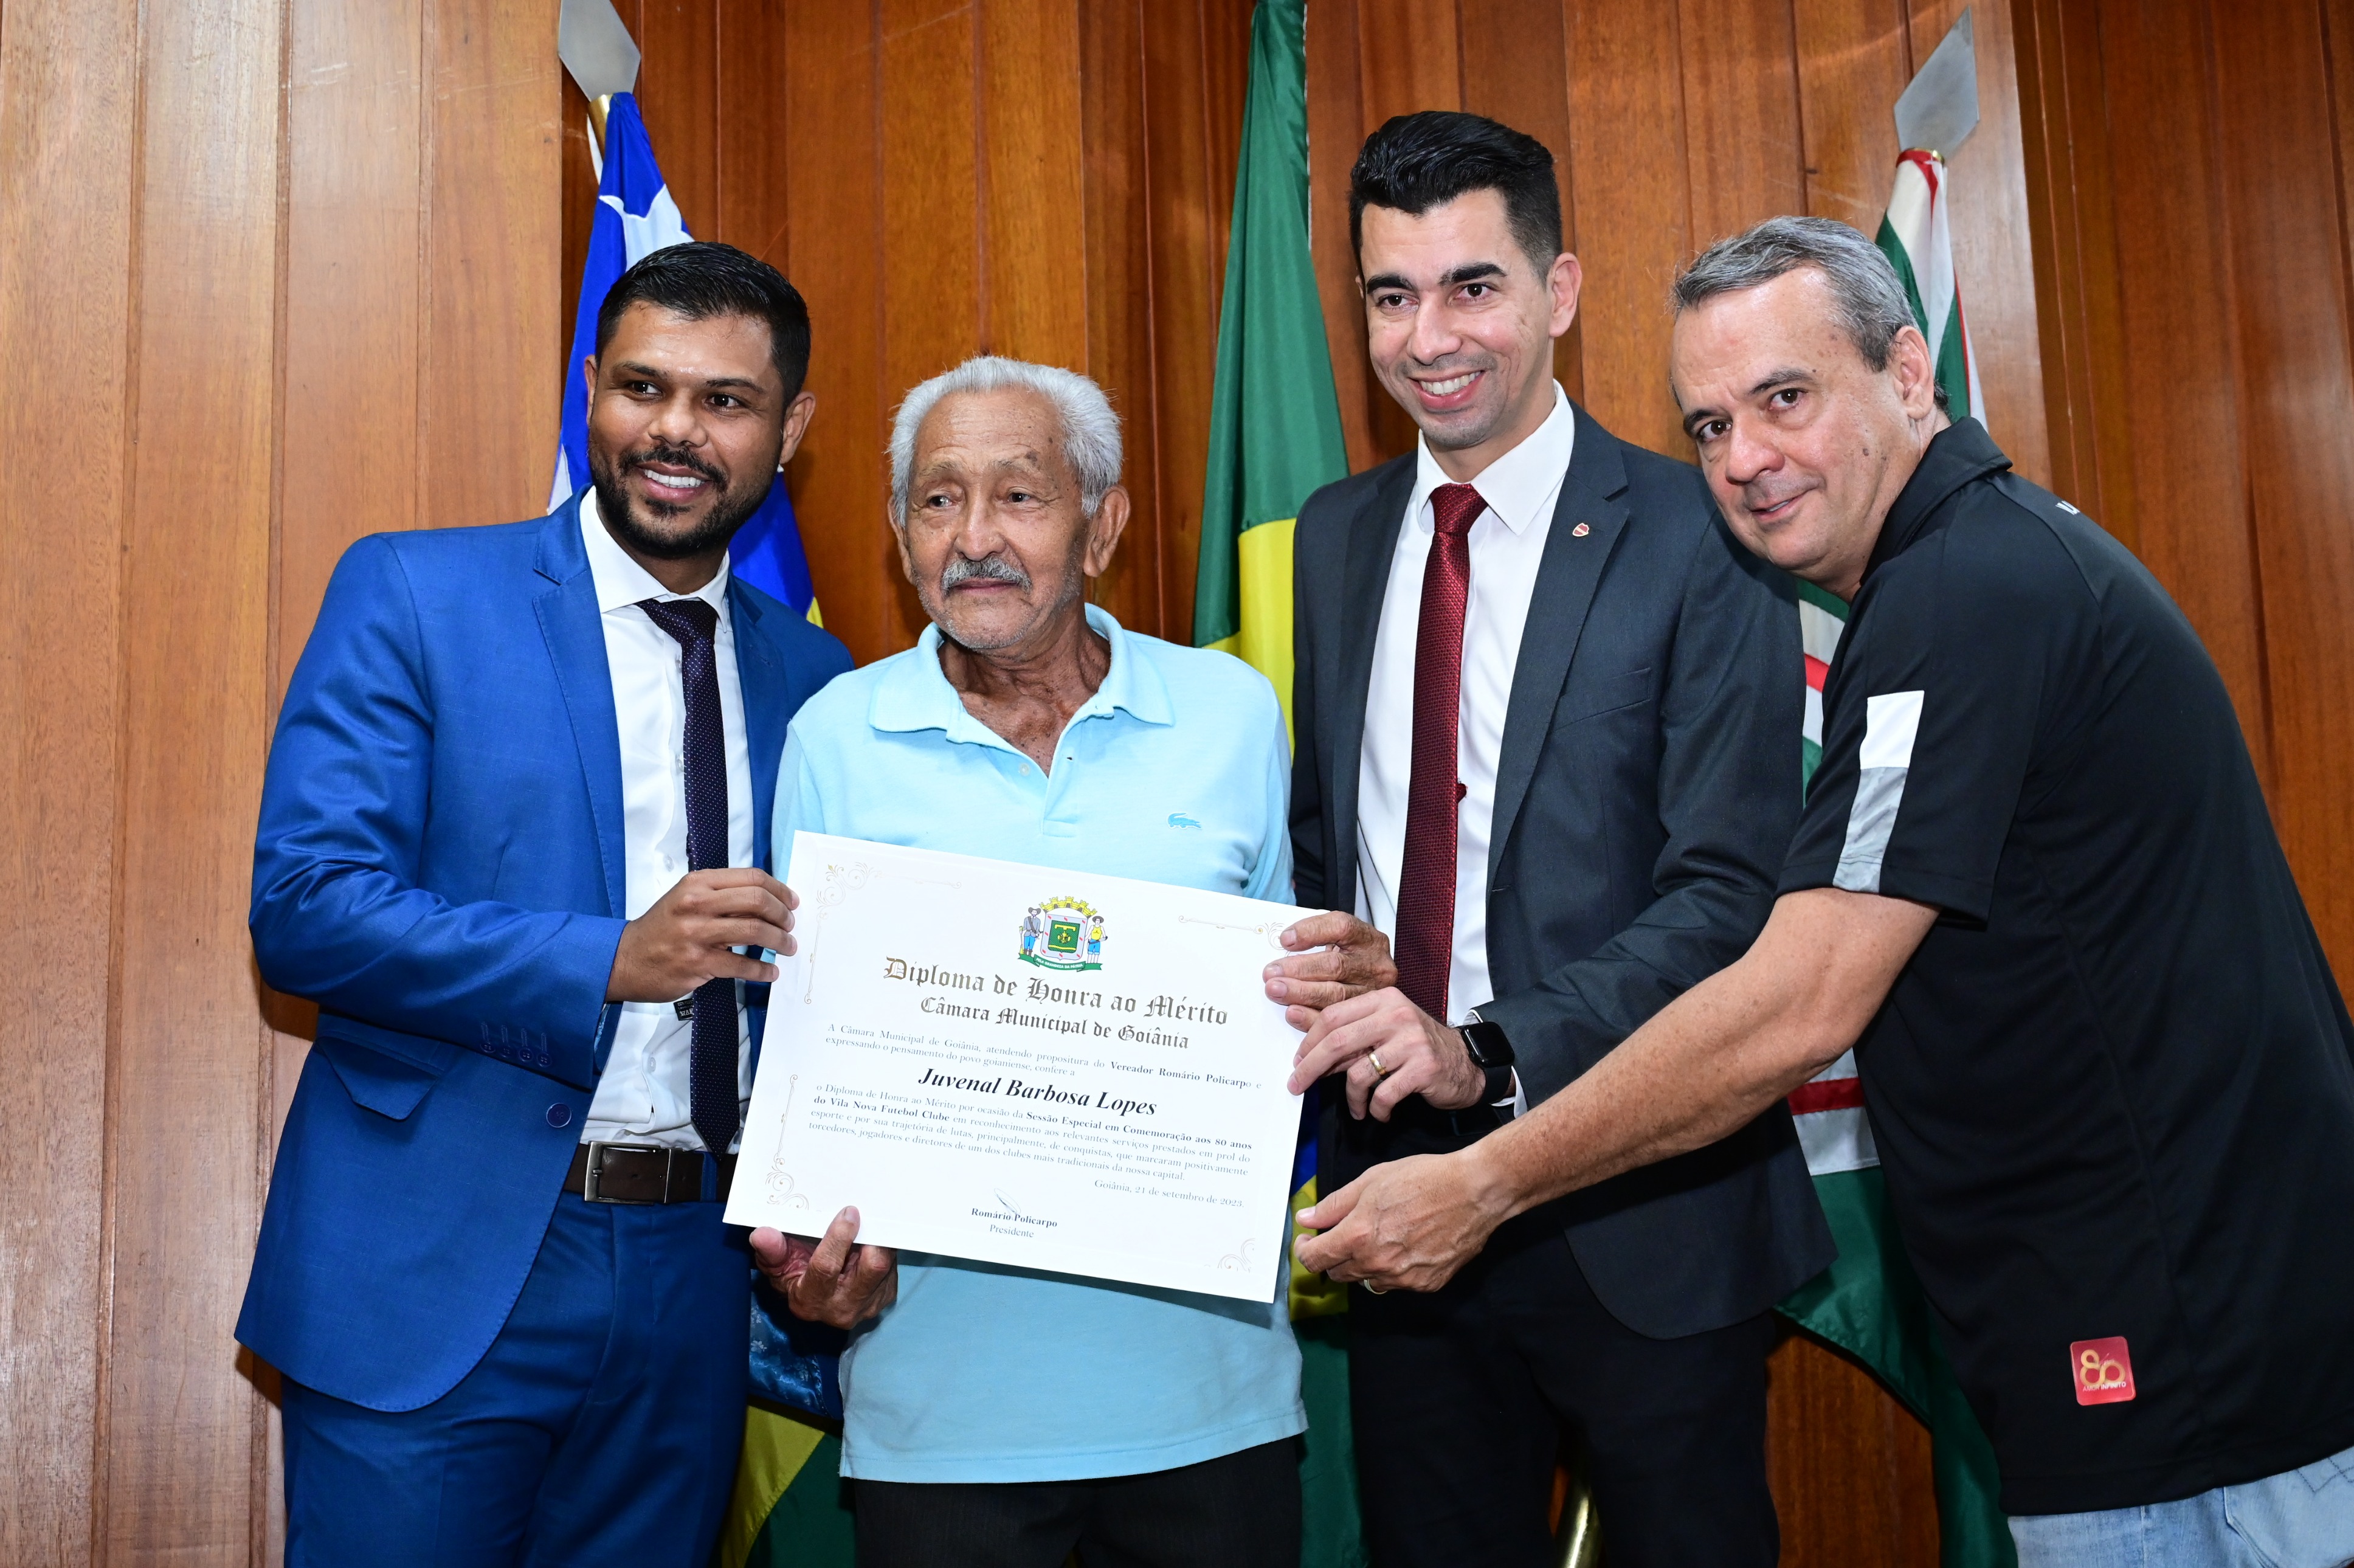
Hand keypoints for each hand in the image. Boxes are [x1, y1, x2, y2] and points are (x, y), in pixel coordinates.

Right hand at [607, 869, 795, 1001]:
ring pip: (754, 931)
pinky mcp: (698, 963)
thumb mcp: (687, 899)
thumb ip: (722, 896)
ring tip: (788, 948)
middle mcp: (698, 904)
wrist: (626, 959)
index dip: (779, 890)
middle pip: (757, 901)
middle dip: (782, 914)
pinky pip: (742, 966)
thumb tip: (766, 902)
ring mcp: (697, 934)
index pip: (752, 878)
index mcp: (698, 883)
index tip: (792, 901)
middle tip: (790, 925)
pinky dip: (762, 971)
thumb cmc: (661, 928)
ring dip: (780, 941)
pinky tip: (770, 973)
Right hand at [750, 1208, 897, 1328]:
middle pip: (872, 1267)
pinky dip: (882, 1250)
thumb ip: (771, 1250)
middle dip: (871, 1238)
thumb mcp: (776, 1266)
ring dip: (877, 1242)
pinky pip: (892, 1267)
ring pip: (886, 1264)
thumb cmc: (793, 1276)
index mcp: (810, 1300)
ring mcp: (867, 1306)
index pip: (827, 1267)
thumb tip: (762, 1234)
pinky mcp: (884, 1297)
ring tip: (865, 1228)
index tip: (848, 1212)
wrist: (815, 1299)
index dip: (838, 1238)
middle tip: (865, 1215)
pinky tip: (868, 1243)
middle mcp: (842, 1309)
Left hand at [1263, 912, 1397, 1021]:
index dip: (1312, 931)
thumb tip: (1283, 945)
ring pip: (1336, 994)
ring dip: (1301, 993)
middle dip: (1299, 970)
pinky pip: (1337, 1020)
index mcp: (1367, 938)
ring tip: (1276, 991)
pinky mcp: (1366, 1016)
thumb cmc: (1351, 959)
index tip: (1285, 939)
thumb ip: (1316, 940)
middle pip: (1336, 965)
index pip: (1342, 927)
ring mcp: (1373, 991)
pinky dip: (1312, 1017)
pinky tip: (1293, 1013)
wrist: (1373, 982)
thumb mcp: (1340, 941)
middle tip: (1271, 974)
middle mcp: (1374, 964)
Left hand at [1285, 986, 1487, 1118]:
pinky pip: (1384, 1095)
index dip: (1309, 1041)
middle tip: (1297, 1085)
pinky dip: (1376, 1109)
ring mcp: (1412, 1041)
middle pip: (1338, 1041)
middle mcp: (1397, 1015)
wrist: (1465, 1063)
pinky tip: (1379, 1112)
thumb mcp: (1384, 1032)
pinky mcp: (1423, 1068)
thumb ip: (1352, 1038)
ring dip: (1351, 1098)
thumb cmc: (1418, 1047)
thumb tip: (1307, 1055)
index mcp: (1384, 1000)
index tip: (1297, 1061)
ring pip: (1359, 1073)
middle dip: (1311, 1068)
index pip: (1334, 1016)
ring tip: (1356, 1107)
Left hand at [1293, 1150, 1510, 1292]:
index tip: (1307, 1241)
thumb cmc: (1423, 1179)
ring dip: (1364, 1264)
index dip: (1304, 1251)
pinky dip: (1394, 1269)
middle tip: (1346, 1234)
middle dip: (1335, 1256)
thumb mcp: (1371, 1181)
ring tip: (1382, 1236)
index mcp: (1358, 1237)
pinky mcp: (1426, 1284)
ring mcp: (1403, 1278)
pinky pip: (1397, 1283)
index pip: (1315, 1260)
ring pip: (1367, 1280)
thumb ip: (1334, 1205)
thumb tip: (1306, 1219)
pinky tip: (1406, 1245)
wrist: (1474, 1191)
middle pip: (1338, 1274)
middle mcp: (1377, 1264)